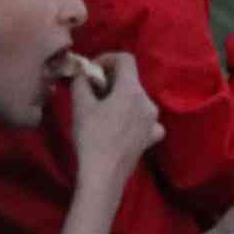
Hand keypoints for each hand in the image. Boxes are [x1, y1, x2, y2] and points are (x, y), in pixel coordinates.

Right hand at [71, 53, 162, 186]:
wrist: (103, 175)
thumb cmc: (91, 138)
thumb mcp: (80, 106)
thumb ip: (82, 82)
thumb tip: (83, 73)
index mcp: (132, 90)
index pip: (125, 59)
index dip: (107, 58)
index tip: (92, 71)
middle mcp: (148, 102)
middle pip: (131, 79)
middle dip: (111, 80)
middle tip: (92, 92)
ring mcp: (153, 120)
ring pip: (137, 99)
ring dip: (120, 98)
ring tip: (102, 111)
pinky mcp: (152, 137)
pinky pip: (145, 119)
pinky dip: (133, 118)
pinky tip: (121, 128)